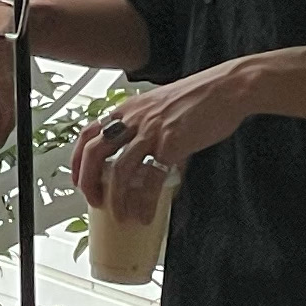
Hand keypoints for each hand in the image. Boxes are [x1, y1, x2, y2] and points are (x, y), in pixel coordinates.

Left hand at [71, 60, 252, 216]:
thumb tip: (151, 163)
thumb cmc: (200, 99)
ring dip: (116, 199)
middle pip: (94, 152)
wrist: (228, 88)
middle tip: (94, 202)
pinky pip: (150, 179)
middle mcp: (133, 118)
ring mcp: (151, 131)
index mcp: (128, 109)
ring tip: (121, 216)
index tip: (78, 180)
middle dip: (88, 182)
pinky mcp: (171, 144)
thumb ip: (149, 131)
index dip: (77, 160)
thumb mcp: (162, 108)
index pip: (88, 133)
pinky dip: (144, 202)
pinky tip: (145, 215)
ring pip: (119, 170)